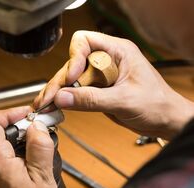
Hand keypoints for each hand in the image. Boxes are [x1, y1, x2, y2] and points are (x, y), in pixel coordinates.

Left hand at [0, 106, 57, 187]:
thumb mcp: (43, 180)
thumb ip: (40, 148)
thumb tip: (36, 125)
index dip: (8, 112)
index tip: (27, 115)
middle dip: (18, 125)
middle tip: (37, 130)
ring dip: (17, 138)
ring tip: (36, 147)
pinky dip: (13, 151)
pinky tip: (28, 161)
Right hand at [34, 31, 193, 138]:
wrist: (165, 120)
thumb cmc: (157, 104)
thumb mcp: (124, 100)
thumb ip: (91, 99)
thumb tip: (62, 97)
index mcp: (117, 52)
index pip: (85, 42)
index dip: (74, 58)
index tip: (72, 77)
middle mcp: (106, 61)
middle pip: (73, 63)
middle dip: (60, 81)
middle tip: (49, 98)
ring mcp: (100, 77)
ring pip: (71, 78)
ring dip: (58, 91)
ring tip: (46, 105)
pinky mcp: (97, 90)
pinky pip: (76, 91)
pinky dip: (65, 99)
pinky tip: (54, 106)